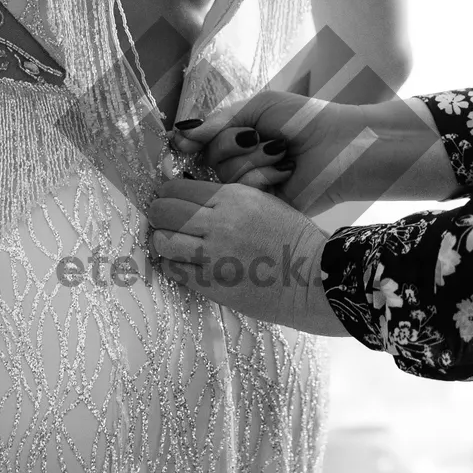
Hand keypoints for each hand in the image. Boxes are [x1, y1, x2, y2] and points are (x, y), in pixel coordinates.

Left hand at [148, 180, 349, 335]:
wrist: (314, 277)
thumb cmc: (293, 238)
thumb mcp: (262, 202)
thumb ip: (227, 198)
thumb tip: (190, 195)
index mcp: (232, 197)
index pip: (176, 187)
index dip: (165, 193)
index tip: (166, 198)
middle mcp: (219, 222)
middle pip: (163, 211)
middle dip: (157, 214)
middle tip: (161, 220)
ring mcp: (214, 255)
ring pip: (163, 241)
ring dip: (161, 240)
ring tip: (168, 243)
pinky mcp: (212, 284)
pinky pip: (175, 270)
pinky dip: (171, 265)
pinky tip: (179, 263)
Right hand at [172, 92, 449, 213]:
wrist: (339, 143)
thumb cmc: (304, 120)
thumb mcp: (259, 108)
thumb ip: (218, 120)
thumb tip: (180, 133)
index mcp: (237, 138)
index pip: (200, 141)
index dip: (191, 142)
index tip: (184, 142)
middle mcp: (240, 163)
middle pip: (210, 157)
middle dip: (235, 142)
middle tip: (262, 137)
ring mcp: (251, 187)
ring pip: (225, 175)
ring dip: (255, 158)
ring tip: (282, 154)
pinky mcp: (263, 206)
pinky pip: (242, 193)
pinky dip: (262, 178)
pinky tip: (284, 172)